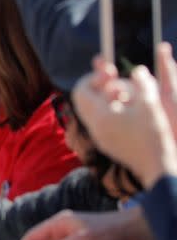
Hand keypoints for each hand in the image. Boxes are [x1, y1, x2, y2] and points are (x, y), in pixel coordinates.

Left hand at [72, 47, 176, 187]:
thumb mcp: (150, 105)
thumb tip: (137, 71)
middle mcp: (94, 126)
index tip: (111, 72)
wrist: (157, 169)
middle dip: (98, 86)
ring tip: (126, 96)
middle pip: (84, 99)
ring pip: (92, 109)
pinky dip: (110, 111)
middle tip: (115, 79)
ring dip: (105, 98)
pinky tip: (129, 111)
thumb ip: (141, 84)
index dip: (94, 77)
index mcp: (99, 116)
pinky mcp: (107, 144)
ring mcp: (99, 136)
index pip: (81, 89)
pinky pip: (100, 121)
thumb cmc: (154, 136)